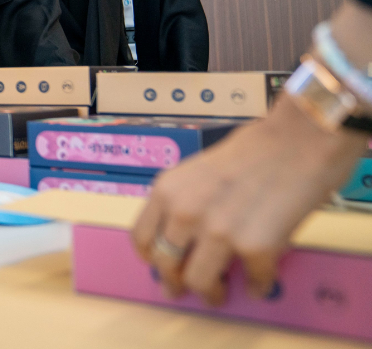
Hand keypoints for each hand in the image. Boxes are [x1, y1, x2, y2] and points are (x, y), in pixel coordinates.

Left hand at [131, 93, 365, 304]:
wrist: (297, 142)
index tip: (159, 265)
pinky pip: (251, 281)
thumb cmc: (253, 150)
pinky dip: (256, 284)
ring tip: (218, 294)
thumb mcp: (197, 171)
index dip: (150, 257)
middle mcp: (185, 213)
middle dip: (174, 282)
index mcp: (167, 191)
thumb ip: (185, 202)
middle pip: (165, 264)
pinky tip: (259, 281)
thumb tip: (181, 238)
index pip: (141, 236)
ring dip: (209, 293)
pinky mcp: (255, 248)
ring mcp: (218, 232)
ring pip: (198, 282)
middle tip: (183, 289)